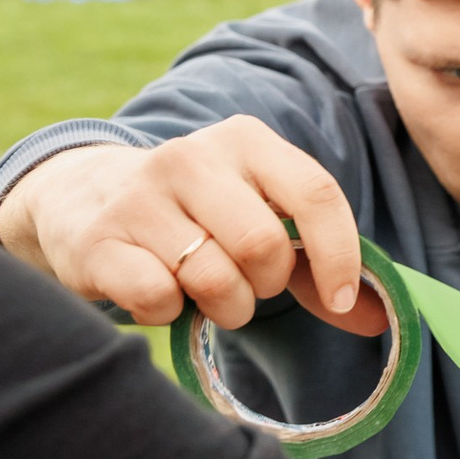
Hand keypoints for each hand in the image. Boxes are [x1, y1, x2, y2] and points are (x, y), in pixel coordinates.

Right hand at [0, 117, 385, 334]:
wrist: (79, 202)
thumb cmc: (194, 219)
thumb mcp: (256, 219)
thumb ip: (317, 266)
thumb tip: (380, 317)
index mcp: (246, 141)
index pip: (314, 193)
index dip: (338, 254)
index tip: (339, 297)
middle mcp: (191, 156)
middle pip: (263, 246)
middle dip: (264, 285)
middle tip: (244, 284)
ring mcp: (140, 196)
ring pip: (213, 278)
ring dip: (221, 306)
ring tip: (202, 290)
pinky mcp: (98, 240)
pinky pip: (158, 298)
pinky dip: (168, 312)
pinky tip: (156, 291)